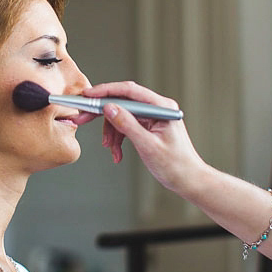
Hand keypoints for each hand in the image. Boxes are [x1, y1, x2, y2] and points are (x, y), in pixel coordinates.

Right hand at [85, 81, 203, 190]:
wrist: (188, 180)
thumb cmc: (176, 165)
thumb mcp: (148, 145)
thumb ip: (127, 125)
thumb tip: (109, 108)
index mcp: (161, 107)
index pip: (129, 91)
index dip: (106, 91)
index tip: (88, 94)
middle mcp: (156, 108)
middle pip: (123, 102)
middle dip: (103, 113)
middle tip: (83, 118)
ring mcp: (152, 117)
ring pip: (122, 116)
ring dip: (112, 132)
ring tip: (110, 149)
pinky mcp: (148, 127)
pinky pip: (126, 126)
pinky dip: (118, 139)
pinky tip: (117, 153)